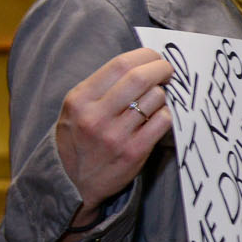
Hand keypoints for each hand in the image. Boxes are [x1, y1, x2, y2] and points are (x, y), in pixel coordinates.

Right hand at [53, 47, 174, 229]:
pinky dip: (165, 115)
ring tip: (154, 102)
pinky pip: (163, 121)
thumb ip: (101, 87)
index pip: (120, 64)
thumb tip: (141, 63)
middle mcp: (95, 116)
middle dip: (162, 69)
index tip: (155, 58)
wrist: (72, 184)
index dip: (146, 56)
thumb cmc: (79, 140)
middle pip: (140, 78)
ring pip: (155, 98)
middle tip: (168, 71)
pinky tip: (156, 118)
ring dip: (162, 95)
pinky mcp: (134, 152)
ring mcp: (115, 136)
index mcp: (79, 100)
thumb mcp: (75, 109)